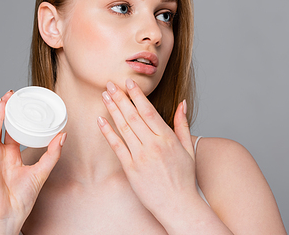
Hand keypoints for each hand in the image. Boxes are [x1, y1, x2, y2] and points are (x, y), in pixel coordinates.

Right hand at [0, 90, 65, 233]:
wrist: (6, 217)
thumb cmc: (19, 201)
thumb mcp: (41, 172)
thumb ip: (52, 154)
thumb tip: (62, 135)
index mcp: (9, 156)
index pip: (11, 131)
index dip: (18, 117)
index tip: (26, 104)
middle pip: (0, 125)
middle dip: (6, 108)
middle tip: (15, 94)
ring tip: (7, 96)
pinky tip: (1, 109)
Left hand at [97, 78, 197, 216]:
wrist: (179, 206)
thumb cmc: (184, 178)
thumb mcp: (188, 148)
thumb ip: (183, 124)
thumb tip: (182, 103)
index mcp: (167, 138)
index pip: (148, 110)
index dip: (137, 95)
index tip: (128, 83)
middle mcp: (153, 145)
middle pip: (133, 116)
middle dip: (120, 98)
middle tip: (110, 84)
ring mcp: (140, 157)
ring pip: (123, 128)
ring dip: (112, 110)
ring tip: (104, 96)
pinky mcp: (130, 168)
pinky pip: (116, 146)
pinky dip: (107, 132)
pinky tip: (100, 120)